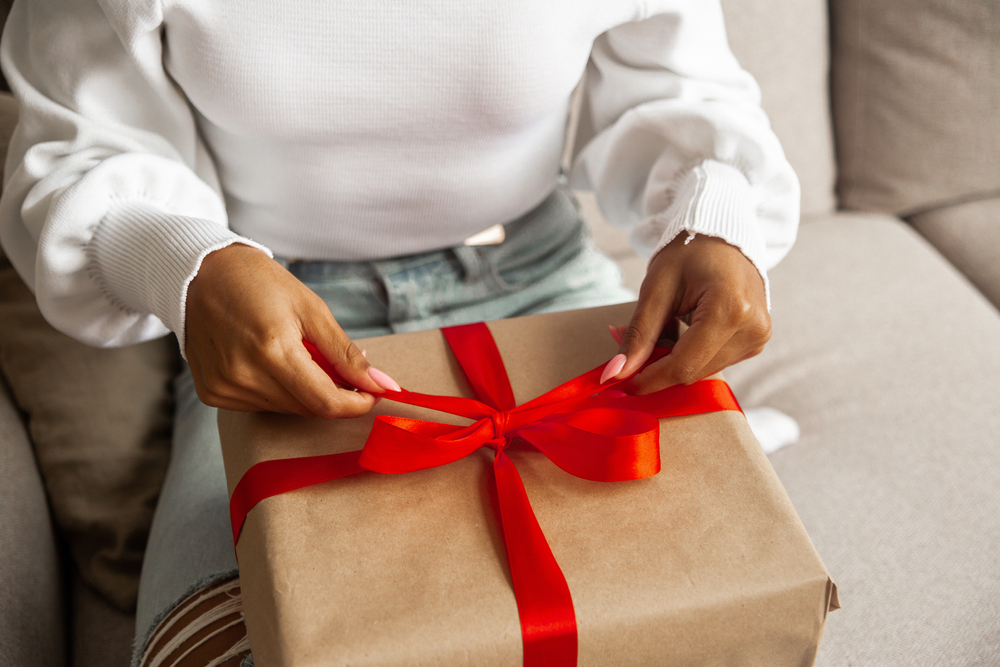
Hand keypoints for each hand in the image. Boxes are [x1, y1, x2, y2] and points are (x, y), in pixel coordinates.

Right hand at [185, 244, 398, 417]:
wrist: (201, 273)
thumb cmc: (260, 283)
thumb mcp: (311, 308)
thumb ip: (345, 353)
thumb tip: (381, 384)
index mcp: (272, 349)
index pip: (325, 402)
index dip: (355, 404)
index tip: (371, 393)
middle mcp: (244, 375)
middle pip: (307, 408)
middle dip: (332, 393)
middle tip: (337, 366)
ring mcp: (224, 387)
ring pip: (286, 409)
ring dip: (304, 392)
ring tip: (297, 354)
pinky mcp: (211, 393)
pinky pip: (261, 405)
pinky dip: (277, 391)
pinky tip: (271, 362)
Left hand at [602, 235, 770, 393]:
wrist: (722, 236)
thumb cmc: (689, 253)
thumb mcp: (656, 288)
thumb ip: (638, 334)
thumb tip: (616, 374)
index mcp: (731, 309)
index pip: (684, 365)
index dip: (649, 379)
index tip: (619, 383)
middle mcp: (753, 329)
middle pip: (693, 372)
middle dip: (657, 366)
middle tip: (631, 344)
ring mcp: (758, 337)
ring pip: (702, 371)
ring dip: (673, 360)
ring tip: (663, 325)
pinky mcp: (756, 341)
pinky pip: (714, 362)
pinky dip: (690, 354)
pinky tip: (682, 329)